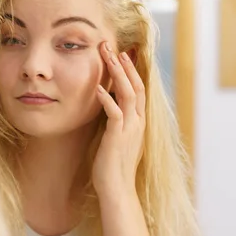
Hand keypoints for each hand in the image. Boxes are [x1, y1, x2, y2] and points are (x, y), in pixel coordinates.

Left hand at [92, 42, 144, 198]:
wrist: (118, 190)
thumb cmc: (113, 166)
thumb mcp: (117, 138)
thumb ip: (116, 121)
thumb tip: (109, 104)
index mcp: (138, 121)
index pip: (137, 89)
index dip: (130, 70)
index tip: (120, 53)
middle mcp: (138, 122)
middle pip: (135, 86)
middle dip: (123, 64)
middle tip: (110, 45)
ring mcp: (130, 129)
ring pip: (128, 94)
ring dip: (118, 74)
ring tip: (108, 57)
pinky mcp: (118, 138)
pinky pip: (115, 114)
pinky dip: (106, 99)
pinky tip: (97, 88)